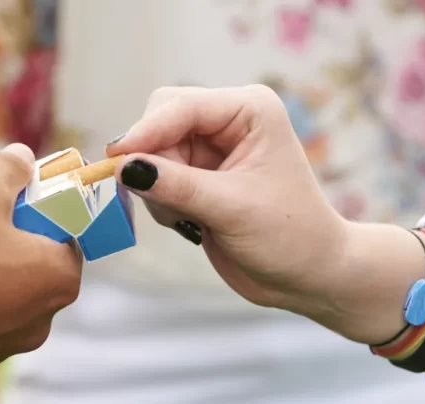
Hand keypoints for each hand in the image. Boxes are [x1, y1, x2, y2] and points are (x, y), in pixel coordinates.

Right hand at [0, 144, 81, 371]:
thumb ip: (8, 172)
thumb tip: (21, 156)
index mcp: (60, 280)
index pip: (67, 241)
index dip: (44, 218)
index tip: (19, 205)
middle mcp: (42, 321)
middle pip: (34, 270)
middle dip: (11, 245)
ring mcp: (6, 345)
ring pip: (2, 296)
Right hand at [107, 86, 424, 346]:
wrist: (307, 276)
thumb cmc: (288, 237)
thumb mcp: (232, 209)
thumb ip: (176, 186)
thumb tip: (123, 167)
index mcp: (249, 110)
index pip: (180, 106)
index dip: (146, 131)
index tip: (117, 161)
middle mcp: (228, 121)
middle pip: (159, 122)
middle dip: (151, 160)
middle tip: (163, 200)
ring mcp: (211, 150)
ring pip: (151, 153)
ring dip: (156, 188)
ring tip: (190, 219)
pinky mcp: (197, 178)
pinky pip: (154, 178)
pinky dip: (160, 202)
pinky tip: (191, 223)